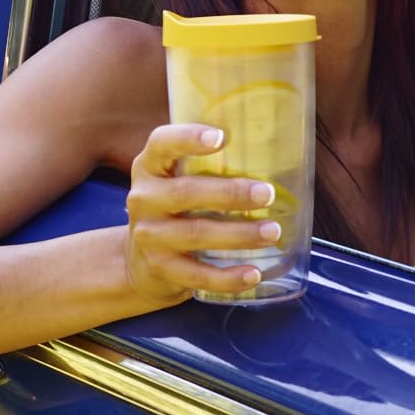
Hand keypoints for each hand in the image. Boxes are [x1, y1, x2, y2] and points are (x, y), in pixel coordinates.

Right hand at [123, 123, 283, 301]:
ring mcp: (149, 236)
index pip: (162, 143)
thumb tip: (276, 147)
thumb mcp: (178, 177)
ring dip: (238, 234)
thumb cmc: (176, 206)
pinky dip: (228, 277)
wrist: (139, 260)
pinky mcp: (160, 269)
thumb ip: (210, 162)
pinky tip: (253, 274)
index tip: (221, 137)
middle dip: (230, 193)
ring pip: (196, 234)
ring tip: (272, 232)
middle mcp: (144, 198)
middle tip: (267, 194)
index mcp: (150, 166)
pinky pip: (197, 275)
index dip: (188, 138)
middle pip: (186, 192)